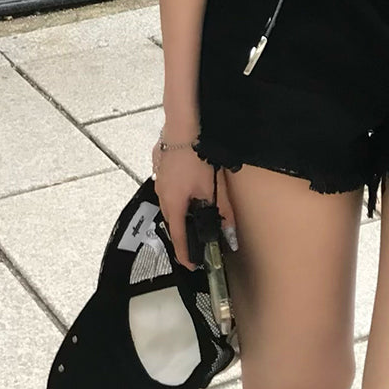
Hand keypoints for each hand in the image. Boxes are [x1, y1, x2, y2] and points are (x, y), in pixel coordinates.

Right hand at [150, 132, 237, 269]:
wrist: (184, 124)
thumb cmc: (197, 155)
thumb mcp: (214, 186)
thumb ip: (223, 210)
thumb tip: (229, 231)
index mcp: (174, 202)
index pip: (178, 235)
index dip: (184, 253)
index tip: (190, 264)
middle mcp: (162, 193)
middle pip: (171, 219)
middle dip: (182, 231)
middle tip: (194, 239)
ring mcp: (159, 178)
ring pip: (168, 202)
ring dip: (179, 210)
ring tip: (192, 211)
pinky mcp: (160, 164)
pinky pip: (166, 185)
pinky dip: (176, 192)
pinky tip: (186, 184)